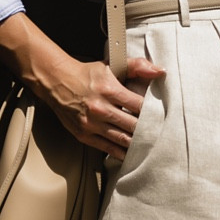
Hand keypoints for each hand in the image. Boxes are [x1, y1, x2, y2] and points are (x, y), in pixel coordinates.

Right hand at [0, 13, 164, 154]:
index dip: (153, 113)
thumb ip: (137, 67)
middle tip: (160, 135)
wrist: (57, 82)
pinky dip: (121, 152)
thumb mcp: (112, 65)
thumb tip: (159, 71)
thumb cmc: (87, 75)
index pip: (139, 106)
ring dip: (137, 144)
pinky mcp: (84, 135)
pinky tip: (131, 154)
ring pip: (122, 139)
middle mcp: (100, 108)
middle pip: (133, 125)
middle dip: (148, 131)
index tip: (162, 117)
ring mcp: (91, 124)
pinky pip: (107, 148)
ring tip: (150, 146)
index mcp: (109, 90)